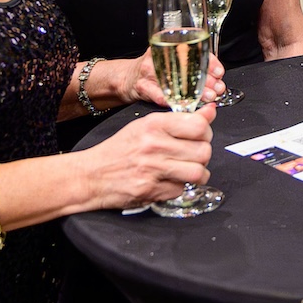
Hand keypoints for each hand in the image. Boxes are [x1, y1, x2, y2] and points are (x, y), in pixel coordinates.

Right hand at [83, 103, 216, 209]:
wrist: (91, 176)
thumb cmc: (120, 149)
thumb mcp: (147, 125)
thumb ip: (181, 119)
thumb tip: (211, 111)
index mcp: (154, 124)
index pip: (199, 125)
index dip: (207, 132)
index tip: (201, 135)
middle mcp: (154, 145)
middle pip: (203, 151)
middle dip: (203, 155)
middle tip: (193, 155)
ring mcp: (152, 169)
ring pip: (198, 173)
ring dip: (197, 173)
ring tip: (187, 170)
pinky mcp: (150, 191)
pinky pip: (181, 190)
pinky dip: (179, 187)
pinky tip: (169, 181)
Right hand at [129, 50, 225, 106]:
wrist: (128, 78)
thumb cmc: (155, 69)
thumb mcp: (173, 59)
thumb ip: (193, 64)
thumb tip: (217, 77)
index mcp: (169, 43)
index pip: (194, 49)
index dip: (210, 62)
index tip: (219, 73)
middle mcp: (159, 54)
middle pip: (187, 66)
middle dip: (206, 79)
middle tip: (217, 89)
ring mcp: (149, 70)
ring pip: (176, 82)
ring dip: (194, 92)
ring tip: (207, 97)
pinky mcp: (142, 86)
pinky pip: (159, 95)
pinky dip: (173, 101)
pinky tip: (184, 105)